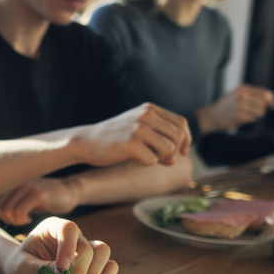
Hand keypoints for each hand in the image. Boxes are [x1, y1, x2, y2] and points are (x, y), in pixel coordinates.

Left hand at [0, 177, 80, 225]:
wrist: (67, 191)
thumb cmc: (42, 198)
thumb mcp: (22, 198)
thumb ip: (6, 202)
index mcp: (10, 183)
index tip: (2, 222)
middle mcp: (16, 182)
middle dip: (4, 219)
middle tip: (16, 222)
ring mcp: (26, 187)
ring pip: (7, 210)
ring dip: (14, 221)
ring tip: (23, 221)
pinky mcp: (37, 194)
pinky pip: (20, 211)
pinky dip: (21, 220)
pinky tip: (29, 220)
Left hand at [1, 217, 117, 273]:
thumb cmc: (20, 267)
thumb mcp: (21, 268)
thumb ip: (38, 268)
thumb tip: (61, 273)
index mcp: (53, 228)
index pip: (68, 229)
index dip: (68, 247)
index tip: (61, 268)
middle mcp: (71, 236)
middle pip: (87, 247)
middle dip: (79, 271)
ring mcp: (83, 249)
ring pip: (103, 252)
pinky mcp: (92, 265)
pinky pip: (110, 266)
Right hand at [76, 103, 190, 166]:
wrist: (87, 142)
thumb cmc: (113, 139)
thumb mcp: (138, 134)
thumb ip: (158, 142)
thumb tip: (176, 160)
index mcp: (149, 109)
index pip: (181, 123)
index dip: (186, 140)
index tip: (182, 153)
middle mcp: (146, 115)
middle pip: (178, 137)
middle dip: (172, 152)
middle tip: (157, 158)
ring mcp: (139, 128)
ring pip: (169, 149)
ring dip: (158, 159)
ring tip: (142, 156)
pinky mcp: (131, 142)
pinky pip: (153, 160)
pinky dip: (144, 164)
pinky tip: (131, 159)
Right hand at [197, 84, 273, 133]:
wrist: (211, 116)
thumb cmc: (226, 107)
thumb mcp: (237, 95)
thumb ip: (252, 94)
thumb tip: (271, 98)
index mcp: (242, 88)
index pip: (265, 93)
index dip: (272, 100)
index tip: (273, 106)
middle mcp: (242, 94)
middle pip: (264, 103)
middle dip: (261, 109)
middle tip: (251, 112)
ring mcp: (241, 105)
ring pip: (261, 112)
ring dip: (256, 116)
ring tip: (246, 115)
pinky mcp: (240, 115)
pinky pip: (254, 118)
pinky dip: (251, 120)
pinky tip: (242, 119)